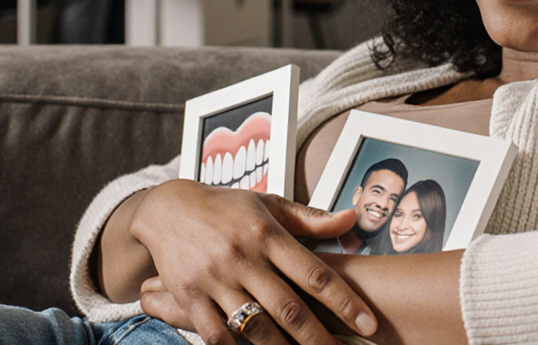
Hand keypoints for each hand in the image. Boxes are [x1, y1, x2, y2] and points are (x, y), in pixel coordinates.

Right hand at [129, 180, 377, 344]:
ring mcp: (215, 279)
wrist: (169, 208)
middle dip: (319, 338)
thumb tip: (352, 220)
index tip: (368, 322)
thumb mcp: (269, 205)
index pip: (315, 273)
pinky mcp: (189, 296)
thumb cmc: (226, 207)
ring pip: (255, 326)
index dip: (345, 301)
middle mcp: (243, 258)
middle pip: (289, 307)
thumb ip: (311, 219)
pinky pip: (215, 334)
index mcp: (267, 235)